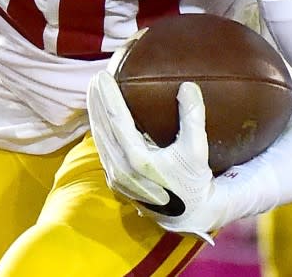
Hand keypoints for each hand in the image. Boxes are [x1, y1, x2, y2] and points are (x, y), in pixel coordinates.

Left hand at [86, 72, 222, 239]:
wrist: (189, 215)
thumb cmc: (193, 182)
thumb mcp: (197, 151)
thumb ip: (193, 118)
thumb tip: (187, 86)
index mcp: (138, 160)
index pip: (117, 120)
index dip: (108, 96)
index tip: (102, 75)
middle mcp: (121, 168)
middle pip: (102, 127)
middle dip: (96, 101)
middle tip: (95, 78)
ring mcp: (116, 176)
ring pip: (99, 138)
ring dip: (95, 114)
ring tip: (94, 92)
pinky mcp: (115, 181)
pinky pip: (103, 149)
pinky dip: (100, 130)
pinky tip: (100, 117)